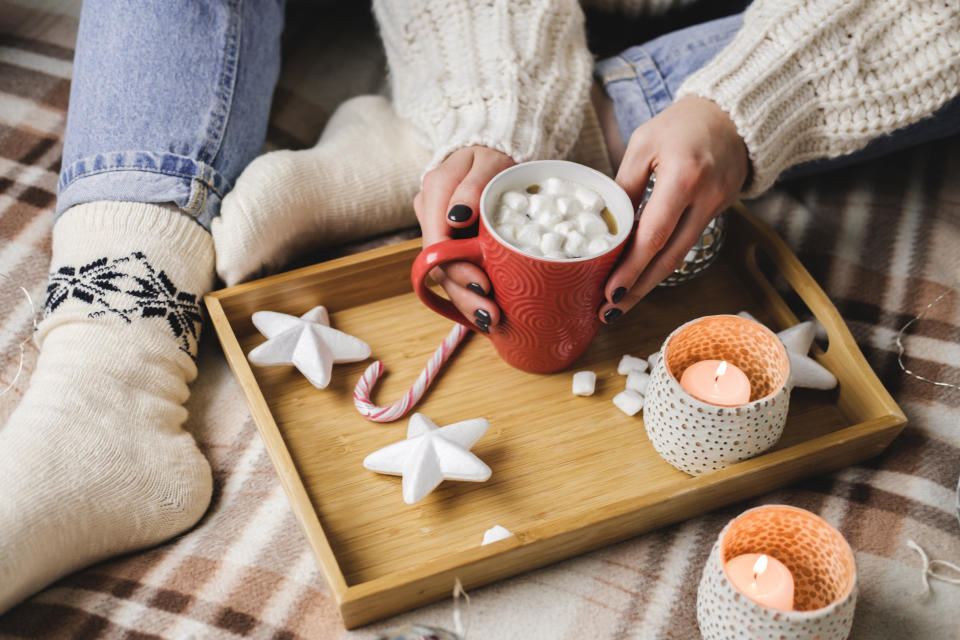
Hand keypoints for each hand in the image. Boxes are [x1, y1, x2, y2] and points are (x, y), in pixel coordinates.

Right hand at [414, 146, 514, 331]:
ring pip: (445, 272)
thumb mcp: (489, 161)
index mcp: (435, 191)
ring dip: (466, 300)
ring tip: (491, 320)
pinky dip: (470, 290)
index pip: (437, 241)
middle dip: (464, 294)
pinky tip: (485, 310)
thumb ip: (473, 188)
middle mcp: (430, 212)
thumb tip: (457, 217)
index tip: (483, 287)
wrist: (494, 147)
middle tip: (491, 315)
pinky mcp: (450, 239)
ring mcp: (437, 227)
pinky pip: (455, 268)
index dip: (457, 270)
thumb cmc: (495, 154)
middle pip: (438, 264)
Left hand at [598, 96, 748, 322]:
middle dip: (638, 289)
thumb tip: (606, 226)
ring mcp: (718, 207)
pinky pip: (687, 242)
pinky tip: (642, 275)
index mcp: (683, 176)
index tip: (609, 292)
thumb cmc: (681, 124)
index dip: (631, 268)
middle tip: (610, 312)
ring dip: (649, 282)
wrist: (733, 114)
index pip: (654, 234)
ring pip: (680, 256)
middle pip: (670, 257)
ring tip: (621, 302)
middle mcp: (705, 197)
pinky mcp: (721, 211)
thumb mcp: (644, 144)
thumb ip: (625, 185)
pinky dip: (663, 261)